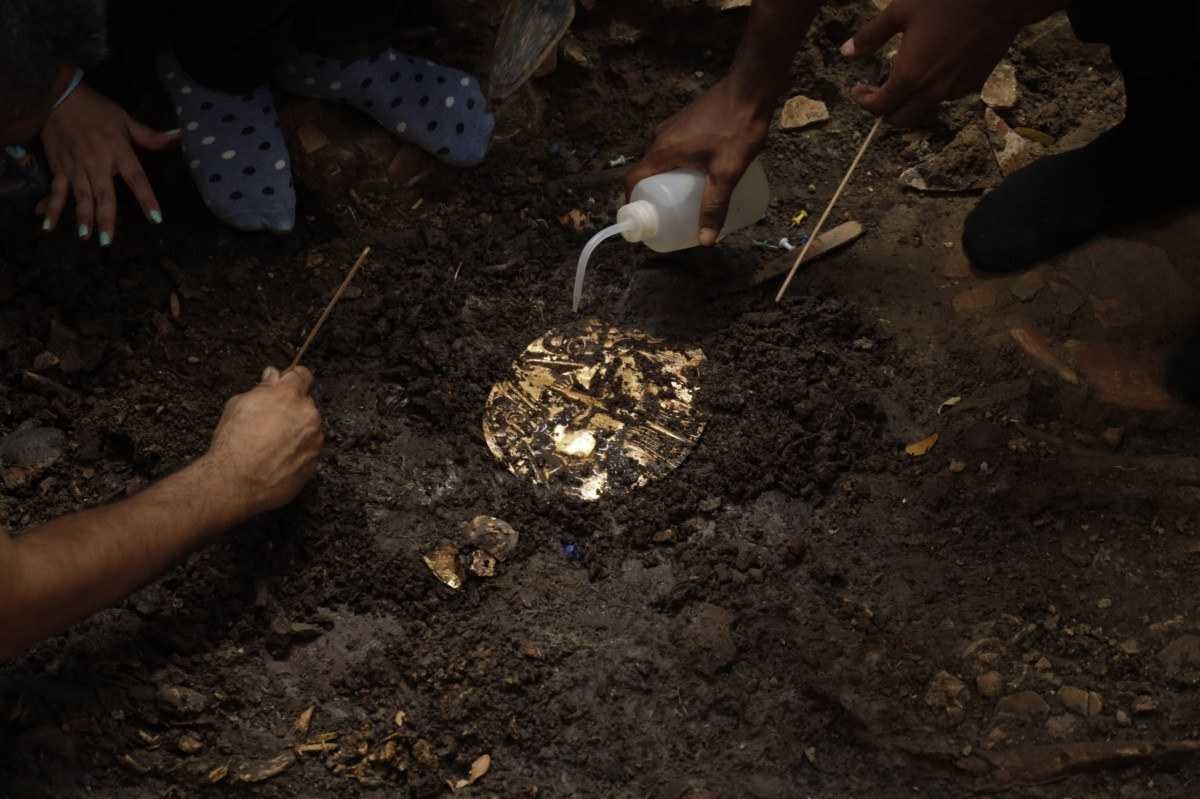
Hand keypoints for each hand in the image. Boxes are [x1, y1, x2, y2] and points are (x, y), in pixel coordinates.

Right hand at [38, 84, 179, 244]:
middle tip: (107, 241)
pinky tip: (48, 226)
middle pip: (104, 195)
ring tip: (86, 236)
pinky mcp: (59, 168)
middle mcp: (97, 163)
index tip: (156, 218)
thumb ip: (150, 136)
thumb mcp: (125, 119)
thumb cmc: (95, 109)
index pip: (137, 179)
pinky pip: (56, 191)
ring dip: (83, 217)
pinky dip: (51, 208)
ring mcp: (76, 167)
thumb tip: (178, 137)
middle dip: (106, 219)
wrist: (58, 96)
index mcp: (118, 151)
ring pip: (81, 197)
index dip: (147, 198)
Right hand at [203, 367, 323, 516]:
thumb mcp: (238, 405)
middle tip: (269, 422)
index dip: (293, 379)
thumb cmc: (234, 444)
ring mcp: (314, 441)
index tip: (287, 383)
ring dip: (296, 432)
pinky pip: (308, 451)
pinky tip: (276, 459)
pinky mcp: (314, 463)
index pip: (302, 376)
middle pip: (305, 405)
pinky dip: (297, 453)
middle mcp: (308, 416)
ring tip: (270, 445)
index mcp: (290, 396)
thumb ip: (261, 388)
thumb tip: (272, 376)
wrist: (236, 482)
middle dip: (291, 409)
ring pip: (309, 429)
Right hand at [626, 76, 770, 245]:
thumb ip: (715, 205)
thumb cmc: (738, 127)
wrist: (751, 87)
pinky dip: (680, 165)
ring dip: (670, 180)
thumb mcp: (727, 172)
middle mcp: (661, 138)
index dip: (633, 202)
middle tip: (671, 216)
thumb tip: (705, 240)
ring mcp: (674, 127)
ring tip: (687, 199)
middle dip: (656, 196)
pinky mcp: (687, 122)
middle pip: (648, 172)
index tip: (643, 220)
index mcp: (663, 151)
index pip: (633, 180)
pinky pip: (676, 149)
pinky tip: (701, 174)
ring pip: (663, 161)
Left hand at [842, 0, 1046, 126]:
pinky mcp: (975, 84)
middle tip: (877, 92)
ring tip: (906, 72)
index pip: (879, 107)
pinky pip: (947, 96)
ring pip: (924, 108)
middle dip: (884, 112)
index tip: (857, 90)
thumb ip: (871, 36)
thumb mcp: (900, 11)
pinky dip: (933, 89)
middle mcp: (932, 91)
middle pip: (901, 120)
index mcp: (909, 76)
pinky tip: (933, 66)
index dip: (864, 102)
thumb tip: (845, 52)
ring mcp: (956, 90)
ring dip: (910, 99)